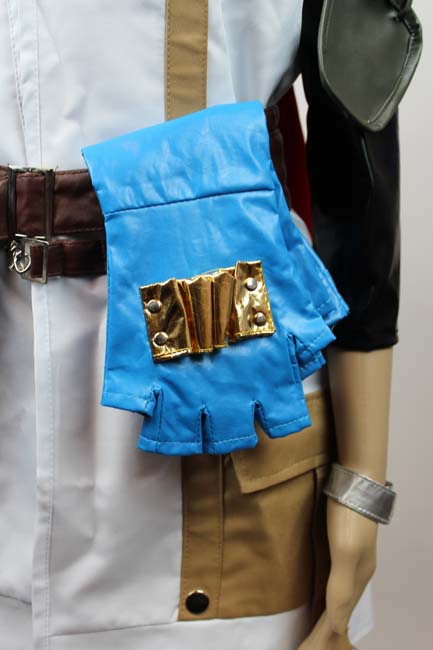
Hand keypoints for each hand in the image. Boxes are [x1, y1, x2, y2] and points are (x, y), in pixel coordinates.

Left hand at [298, 498, 377, 649]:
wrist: (355, 479)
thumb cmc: (348, 514)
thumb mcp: (344, 552)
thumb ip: (341, 587)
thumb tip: (338, 625)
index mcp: (357, 579)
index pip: (338, 619)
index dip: (322, 638)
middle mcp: (356, 573)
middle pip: (339, 613)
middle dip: (324, 634)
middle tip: (305, 648)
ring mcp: (349, 560)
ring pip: (337, 599)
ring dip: (325, 619)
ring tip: (312, 633)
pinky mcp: (340, 547)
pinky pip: (333, 583)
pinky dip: (325, 599)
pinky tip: (318, 598)